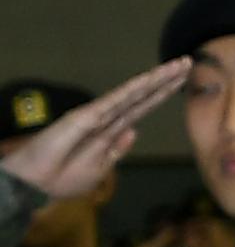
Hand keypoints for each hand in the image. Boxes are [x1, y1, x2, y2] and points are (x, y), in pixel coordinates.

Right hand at [0, 63, 187, 200]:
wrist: (33, 185)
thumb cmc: (61, 178)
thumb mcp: (97, 168)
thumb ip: (115, 150)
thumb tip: (133, 131)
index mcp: (110, 131)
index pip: (142, 108)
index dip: (162, 94)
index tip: (183, 80)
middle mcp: (107, 118)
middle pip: (142, 96)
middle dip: (165, 80)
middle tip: (187, 62)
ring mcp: (97, 115)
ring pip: (132, 94)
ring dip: (155, 79)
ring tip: (177, 65)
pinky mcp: (85, 117)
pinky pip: (112, 102)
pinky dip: (131, 90)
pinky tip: (149, 79)